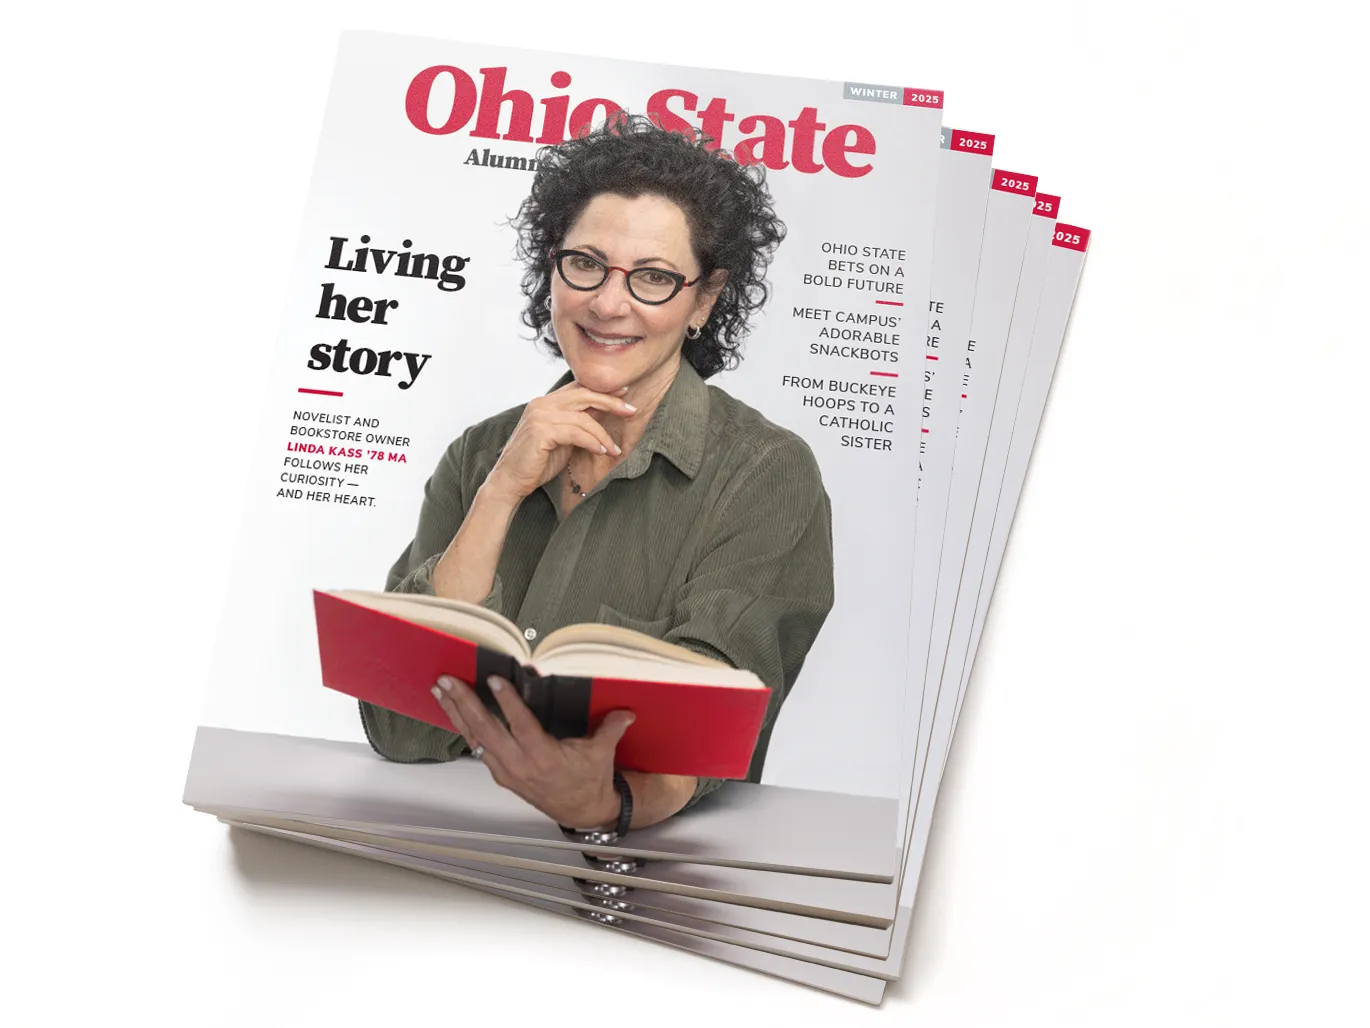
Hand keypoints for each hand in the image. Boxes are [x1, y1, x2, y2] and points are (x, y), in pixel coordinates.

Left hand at [431, 673, 634, 828]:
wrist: (582, 811)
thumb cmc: (590, 780)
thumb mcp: (602, 753)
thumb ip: (611, 728)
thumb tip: (626, 711)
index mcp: (544, 757)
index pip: (521, 725)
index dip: (507, 702)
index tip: (493, 680)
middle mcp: (520, 764)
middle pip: (486, 730)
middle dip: (464, 703)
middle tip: (448, 681)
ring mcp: (506, 770)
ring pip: (474, 738)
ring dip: (456, 713)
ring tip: (440, 690)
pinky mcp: (501, 773)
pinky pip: (477, 748)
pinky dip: (464, 728)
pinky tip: (454, 712)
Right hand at [483, 383, 637, 501]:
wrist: (510, 481)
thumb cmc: (537, 462)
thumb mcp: (564, 438)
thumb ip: (579, 423)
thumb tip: (603, 411)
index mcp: (546, 402)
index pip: (579, 388)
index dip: (602, 390)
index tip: (624, 393)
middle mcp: (542, 404)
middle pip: (584, 395)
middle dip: (611, 402)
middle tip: (632, 411)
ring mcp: (540, 416)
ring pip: (583, 418)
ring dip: (603, 434)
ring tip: (615, 449)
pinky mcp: (541, 431)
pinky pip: (576, 433)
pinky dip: (593, 442)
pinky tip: (602, 451)